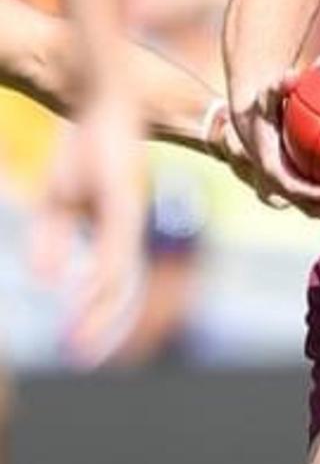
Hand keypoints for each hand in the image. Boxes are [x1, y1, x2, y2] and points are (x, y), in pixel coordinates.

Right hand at [30, 91, 146, 360]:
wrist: (101, 103)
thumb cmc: (84, 149)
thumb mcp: (60, 200)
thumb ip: (53, 240)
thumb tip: (47, 281)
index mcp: (119, 229)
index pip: (112, 284)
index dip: (100, 317)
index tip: (83, 349)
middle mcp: (129, 227)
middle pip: (119, 288)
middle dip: (101, 325)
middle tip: (84, 360)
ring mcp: (129, 215)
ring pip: (119, 274)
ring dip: (102, 310)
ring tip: (83, 340)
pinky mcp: (123, 201)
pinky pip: (114, 246)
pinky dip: (103, 276)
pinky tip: (89, 296)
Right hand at [228, 72, 319, 223]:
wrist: (254, 126)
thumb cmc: (263, 111)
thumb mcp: (264, 98)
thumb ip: (276, 88)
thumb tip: (291, 75)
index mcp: (273, 169)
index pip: (292, 187)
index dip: (312, 194)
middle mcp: (285, 186)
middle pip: (312, 208)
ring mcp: (297, 190)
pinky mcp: (308, 188)